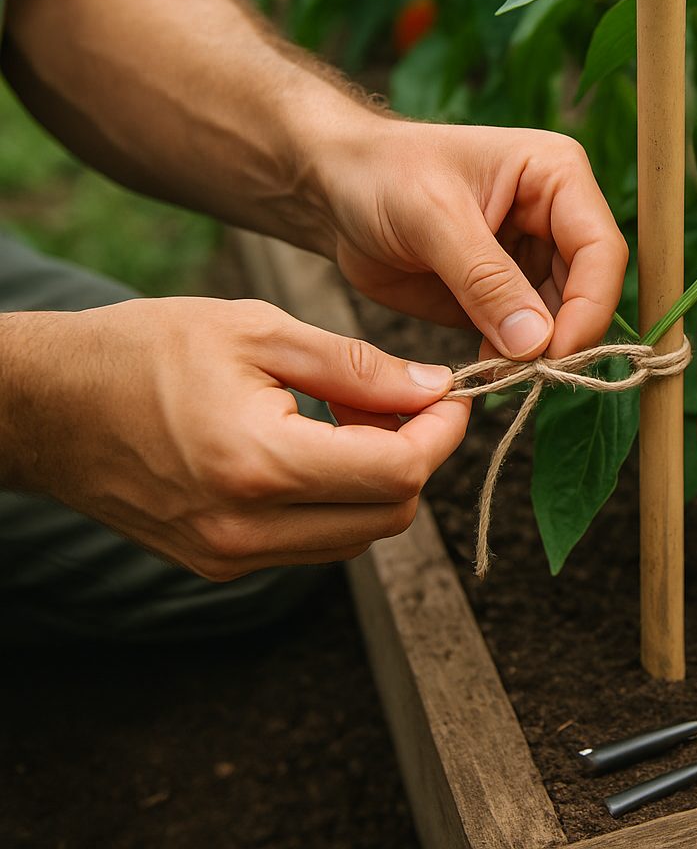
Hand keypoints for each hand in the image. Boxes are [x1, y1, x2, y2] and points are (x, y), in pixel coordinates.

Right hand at [4, 298, 468, 579]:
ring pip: (358, 536)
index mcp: (258, 465)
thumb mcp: (258, 332)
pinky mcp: (220, 565)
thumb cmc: (144, 350)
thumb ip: (357, 367)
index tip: (449, 394)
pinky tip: (318, 447)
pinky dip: (338, 500)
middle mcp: (246, 530)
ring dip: (380, 482)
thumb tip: (435, 389)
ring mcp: (231, 557)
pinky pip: (315, 543)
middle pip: (390, 516)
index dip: (442, 434)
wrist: (45, 406)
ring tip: (355, 417)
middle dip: (418, 459)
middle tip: (407, 401)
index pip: (398, 474)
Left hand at [318, 116, 627, 360]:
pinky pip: (528, 337)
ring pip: (564, 319)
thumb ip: (486, 279)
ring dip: (538, 354)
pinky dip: (513, 360)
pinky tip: (485, 369)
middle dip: (565, 335)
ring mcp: (534, 258)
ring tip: (497, 372)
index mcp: (557, 176)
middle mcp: (558, 218)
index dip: (591, 304)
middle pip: (591, 289)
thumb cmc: (382, 175)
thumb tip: (537, 342)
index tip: (556, 351)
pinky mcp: (507, 295)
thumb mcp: (432, 217)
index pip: (601, 249)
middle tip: (526, 373)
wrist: (335, 188)